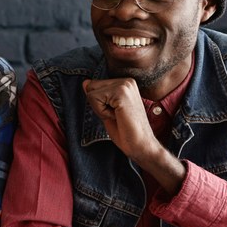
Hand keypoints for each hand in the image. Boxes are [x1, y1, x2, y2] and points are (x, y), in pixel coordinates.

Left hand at [82, 78, 185, 194]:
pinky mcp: (121, 92)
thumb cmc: (126, 131)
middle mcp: (127, 81)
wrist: (141, 145)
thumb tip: (85, 83)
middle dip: (98, 105)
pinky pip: (94, 98)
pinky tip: (117, 117)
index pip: (95, 85)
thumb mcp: (107, 110)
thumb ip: (98, 95)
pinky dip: (101, 112)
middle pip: (91, 86)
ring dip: (100, 109)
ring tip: (117, 116)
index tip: (115, 113)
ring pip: (91, 93)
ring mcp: (125, 85)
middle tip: (116, 116)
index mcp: (125, 83)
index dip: (99, 103)